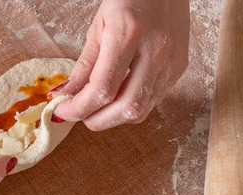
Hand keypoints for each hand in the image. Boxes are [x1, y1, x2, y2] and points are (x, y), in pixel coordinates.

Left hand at [52, 0, 188, 130]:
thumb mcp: (97, 27)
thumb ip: (83, 66)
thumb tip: (65, 96)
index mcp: (129, 33)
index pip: (102, 89)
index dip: (78, 108)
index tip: (62, 112)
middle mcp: (155, 49)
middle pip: (126, 107)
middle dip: (97, 120)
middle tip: (79, 116)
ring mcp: (172, 60)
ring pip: (141, 109)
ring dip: (113, 118)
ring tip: (96, 109)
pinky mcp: (180, 67)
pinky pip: (153, 100)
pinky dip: (130, 106)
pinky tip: (117, 98)